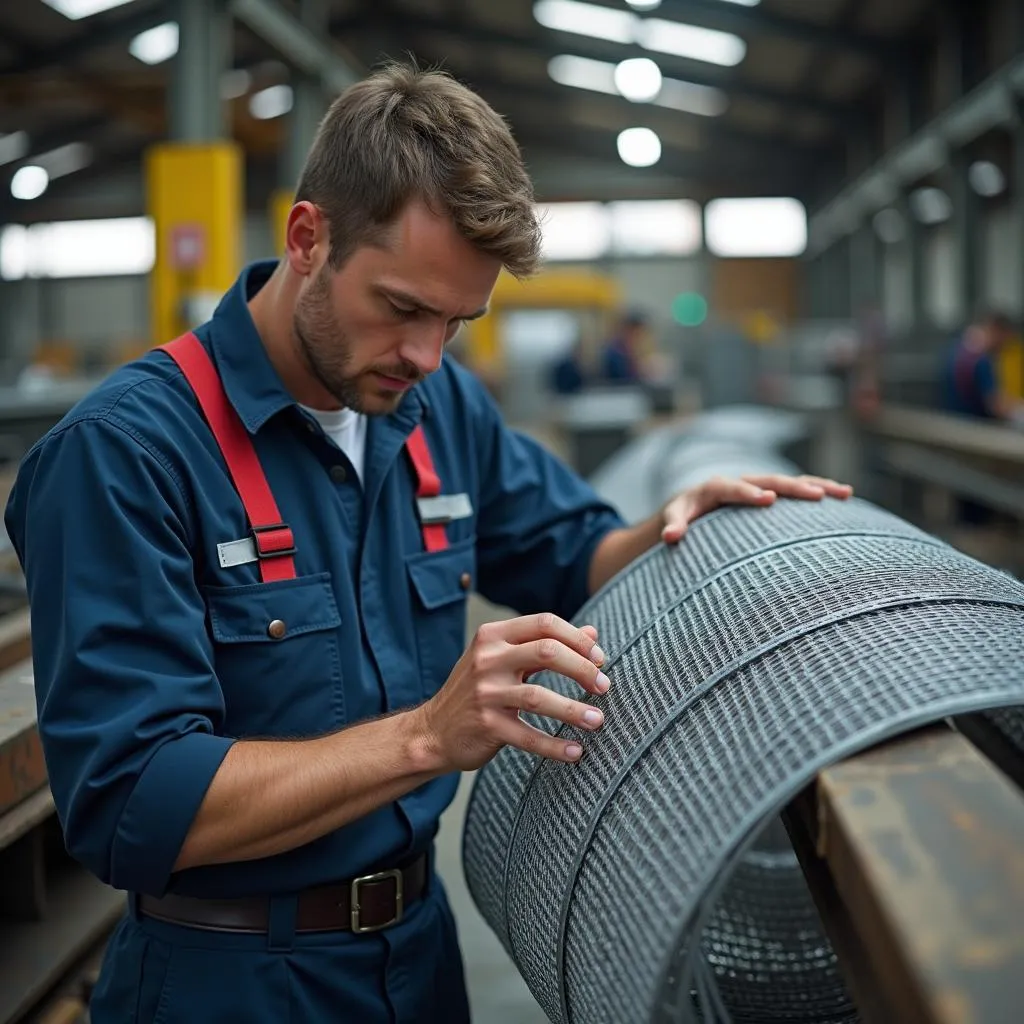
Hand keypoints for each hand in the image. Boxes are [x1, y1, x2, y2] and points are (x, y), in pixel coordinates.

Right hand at [415, 613, 608, 771]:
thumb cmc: (477, 690)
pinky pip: (528, 736)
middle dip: (583, 669)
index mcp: (493, 636)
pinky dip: (555, 746)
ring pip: (540, 697)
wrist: (432, 730)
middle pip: (547, 652)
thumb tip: (593, 634)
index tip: (599, 658)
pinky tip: (575, 751)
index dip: (578, 639)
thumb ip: (546, 644)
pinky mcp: (486, 725)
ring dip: (575, 710)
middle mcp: (487, 659)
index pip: (545, 623)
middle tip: (604, 687)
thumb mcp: (505, 659)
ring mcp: (485, 693)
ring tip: (598, 720)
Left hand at [661, 473, 853, 543]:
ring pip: (790, 482)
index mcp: (716, 487)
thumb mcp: (674, 518)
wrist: (694, 502)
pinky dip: (818, 490)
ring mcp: (759, 485)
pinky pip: (796, 489)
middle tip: (817, 495)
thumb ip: (673, 525)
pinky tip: (844, 497)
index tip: (767, 499)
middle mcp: (742, 481)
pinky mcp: (770, 491)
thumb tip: (671, 537)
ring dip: (817, 485)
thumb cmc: (683, 514)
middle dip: (793, 487)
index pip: (734, 487)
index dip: (749, 492)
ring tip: (845, 492)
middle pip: (769, 480)